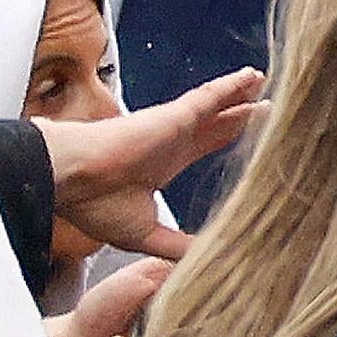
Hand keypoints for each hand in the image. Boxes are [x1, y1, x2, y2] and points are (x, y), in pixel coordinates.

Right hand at [39, 69, 265, 259]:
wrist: (69, 180)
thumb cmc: (92, 204)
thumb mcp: (146, 234)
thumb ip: (178, 245)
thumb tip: (205, 259)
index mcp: (163, 165)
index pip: (203, 147)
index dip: (225, 139)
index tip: (247, 138)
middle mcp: (171, 143)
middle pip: (215, 124)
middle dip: (239, 115)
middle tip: (267, 109)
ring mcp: (174, 127)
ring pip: (217, 105)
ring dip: (240, 94)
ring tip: (263, 83)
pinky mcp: (175, 116)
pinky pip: (211, 96)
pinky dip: (232, 86)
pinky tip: (252, 77)